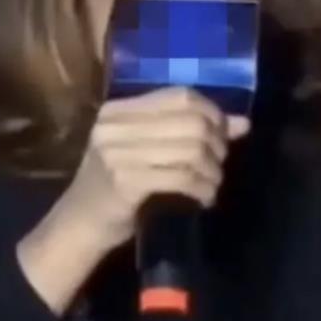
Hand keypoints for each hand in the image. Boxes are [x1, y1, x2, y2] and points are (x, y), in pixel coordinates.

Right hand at [16, 87, 249, 314]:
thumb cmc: (115, 186)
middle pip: (191, 121)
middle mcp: (115, 125)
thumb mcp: (145, 150)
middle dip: (216, 144)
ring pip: (191, 150)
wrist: (79, 225)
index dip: (211, 112)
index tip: (222, 135)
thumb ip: (186, 131)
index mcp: (118, 110)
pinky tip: (203, 198)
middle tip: (217, 165)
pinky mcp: (126, 182)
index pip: (180, 96)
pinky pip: (182, 178)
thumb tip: (242, 123)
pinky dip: (202, 189)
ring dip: (212, 172)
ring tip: (211, 185)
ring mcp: (117, 153)